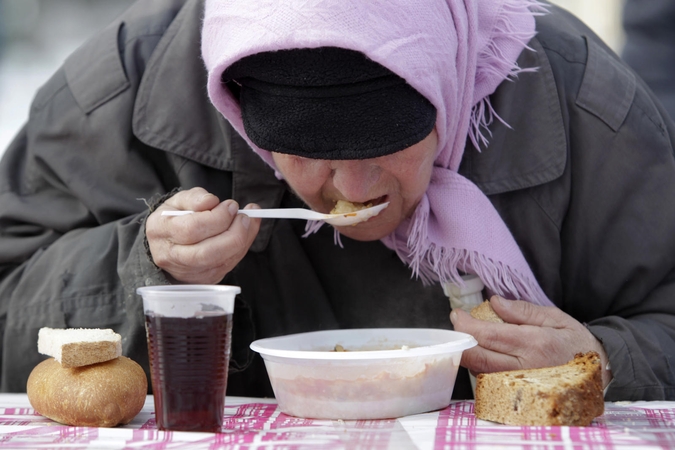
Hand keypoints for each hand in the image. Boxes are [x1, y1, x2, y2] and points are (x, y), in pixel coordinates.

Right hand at [145, 187, 260, 283]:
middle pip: (207, 252)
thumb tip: (211, 201)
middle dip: (234, 233)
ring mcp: (188, 272)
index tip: (231, 205)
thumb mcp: (177, 201)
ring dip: (242, 241)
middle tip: (244, 216)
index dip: (217, 217)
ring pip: (221, 262)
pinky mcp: (204, 278)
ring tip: (248, 221)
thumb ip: (194, 198)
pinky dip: (242, 248)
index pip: (192, 229)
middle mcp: (171, 256)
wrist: (166, 243)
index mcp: (160, 231)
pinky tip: (246, 233)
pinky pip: (229, 265)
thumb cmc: (173, 219)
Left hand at [450, 296, 612, 388]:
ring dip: (468, 355)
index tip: (456, 315)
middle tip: (457, 326)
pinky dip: (480, 367)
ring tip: (468, 337)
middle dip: (461, 341)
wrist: (599, 371)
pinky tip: (482, 354)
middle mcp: (527, 367)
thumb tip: (495, 302)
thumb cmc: (575, 341)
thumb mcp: (555, 317)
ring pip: (481, 372)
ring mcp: (522, 384)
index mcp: (536, 344)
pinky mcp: (520, 393)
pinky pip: (490, 381)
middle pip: (479, 358)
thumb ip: (523, 310)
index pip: (489, 336)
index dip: (467, 325)